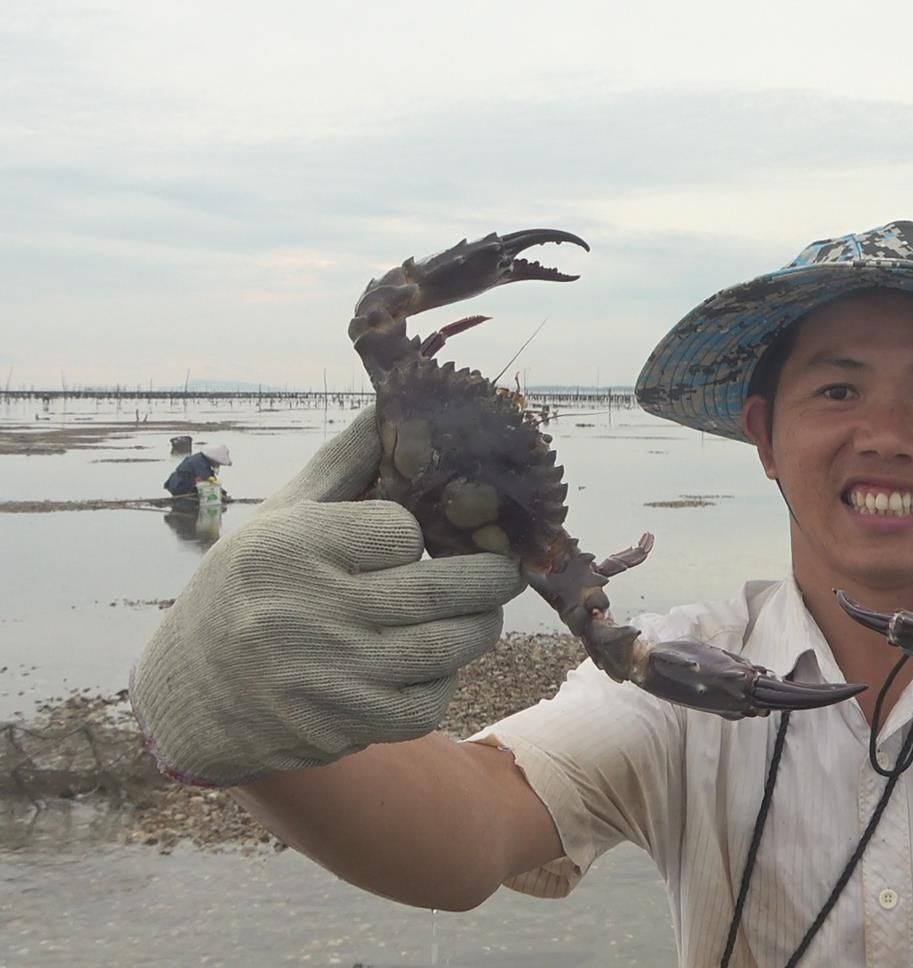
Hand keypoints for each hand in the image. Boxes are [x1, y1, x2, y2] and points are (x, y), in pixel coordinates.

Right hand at [130, 408, 524, 786]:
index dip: (417, 535)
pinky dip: (441, 682)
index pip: (400, 531)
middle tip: (504, 573)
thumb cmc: (248, 589)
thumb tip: (394, 405)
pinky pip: (425, 704)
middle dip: (489, 581)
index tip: (415, 539)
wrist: (190, 694)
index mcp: (291, 549)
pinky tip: (431, 664)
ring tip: (480, 613)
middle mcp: (308, 610)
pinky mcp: (342, 725)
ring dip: (477, 629)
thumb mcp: (282, 517)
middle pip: (438, 591)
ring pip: (445, 648)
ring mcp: (328, 675)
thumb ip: (344, 465)